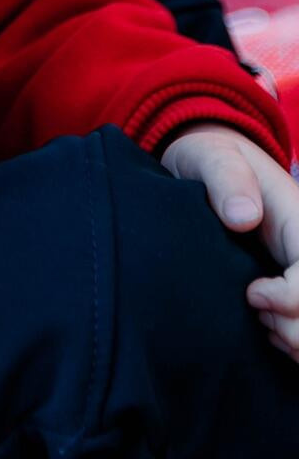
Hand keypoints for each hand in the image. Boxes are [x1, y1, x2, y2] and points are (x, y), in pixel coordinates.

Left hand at [159, 121, 298, 363]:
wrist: (209, 167)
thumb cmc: (212, 159)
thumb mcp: (213, 156)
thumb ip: (227, 179)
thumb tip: (243, 217)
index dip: (291, 298)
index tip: (251, 294)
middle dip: (294, 326)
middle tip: (254, 308)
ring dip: (295, 338)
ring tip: (259, 318)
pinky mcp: (294, 291)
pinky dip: (294, 344)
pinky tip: (267, 328)